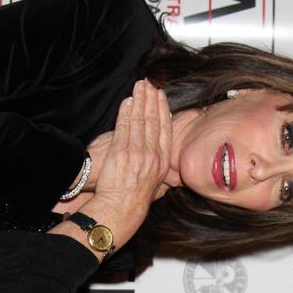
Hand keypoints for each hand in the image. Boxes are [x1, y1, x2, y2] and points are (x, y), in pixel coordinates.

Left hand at [49, 81, 171, 258]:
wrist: (121, 209)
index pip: (164, 130)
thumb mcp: (157, 190)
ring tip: (140, 85)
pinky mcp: (121, 151)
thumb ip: (164, 179)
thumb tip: (172, 179)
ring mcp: (136, 152)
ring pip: (139, 120)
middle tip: (150, 83)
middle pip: (153, 121)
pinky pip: (124, 127)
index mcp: (161, 162)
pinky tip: (127, 101)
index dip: (163, 111)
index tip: (161, 97)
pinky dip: (125, 112)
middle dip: (152, 99)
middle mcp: (151, 155)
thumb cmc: (135, 202)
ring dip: (139, 100)